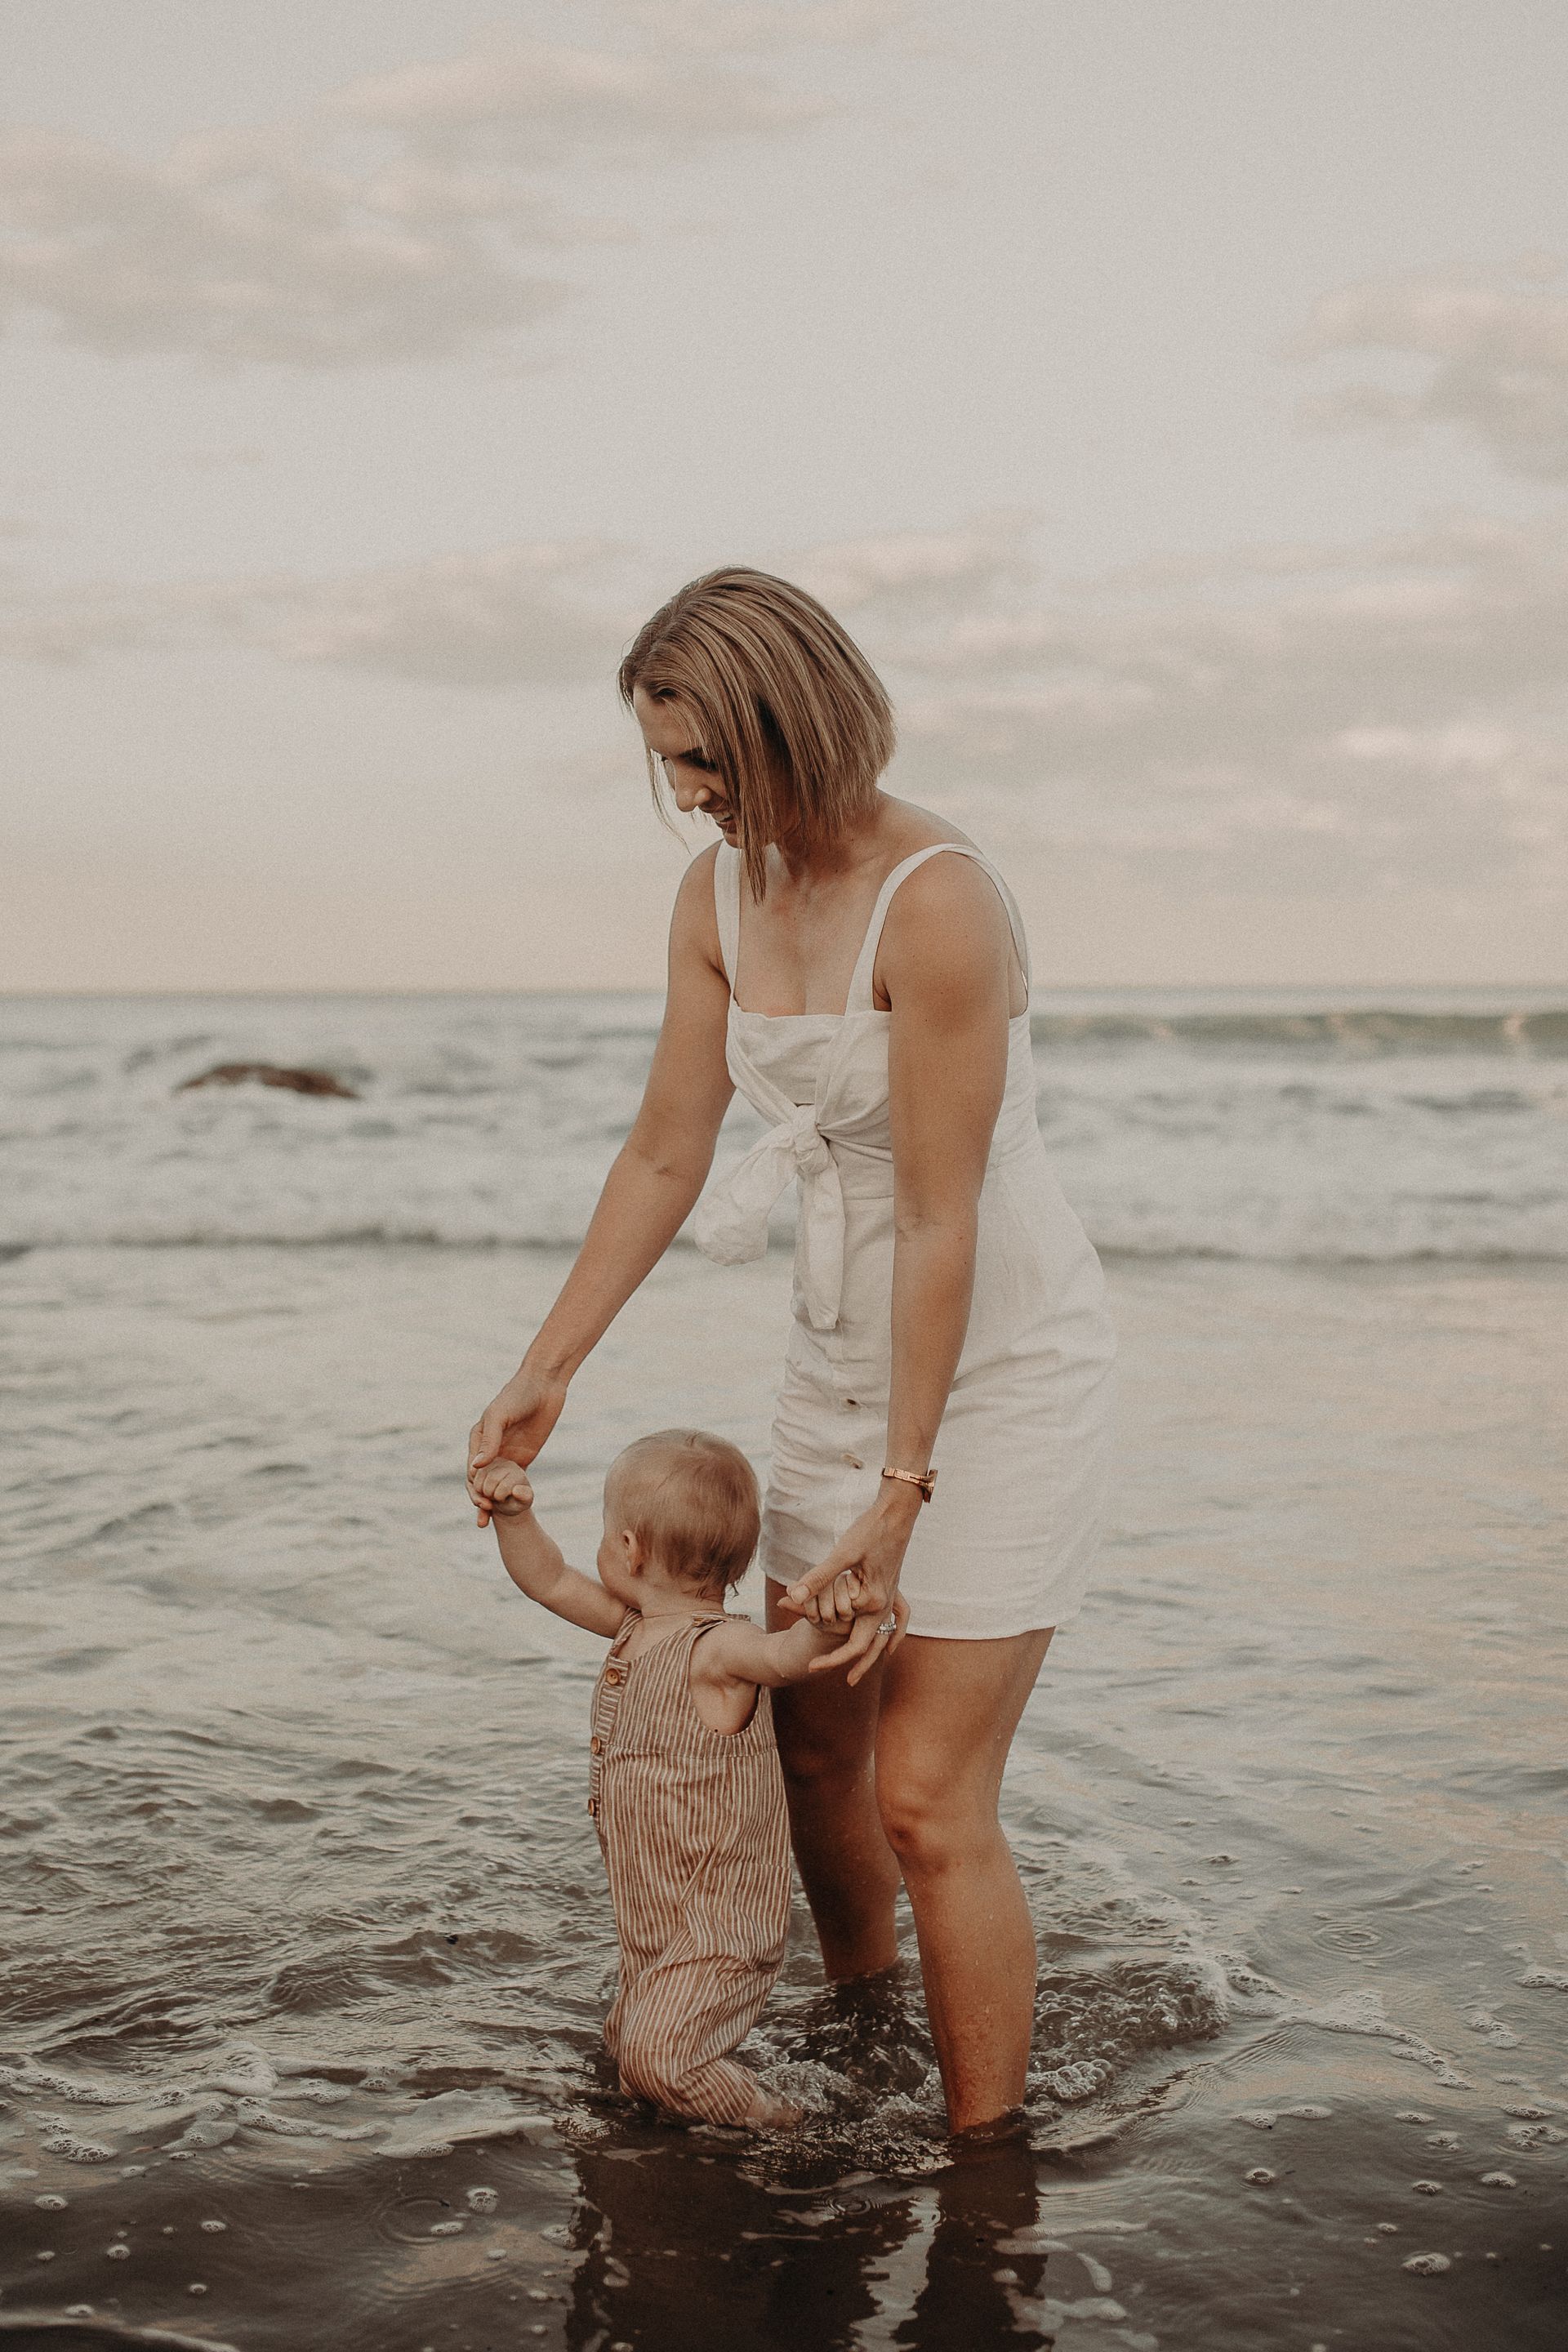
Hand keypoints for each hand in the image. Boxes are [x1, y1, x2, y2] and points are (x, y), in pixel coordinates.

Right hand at [467, 1364, 566, 1526]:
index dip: (474, 1487)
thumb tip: (475, 1467)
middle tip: (484, 1518)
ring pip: (495, 1484)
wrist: (544, 1386)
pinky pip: (514, 1480)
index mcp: (478, 1439)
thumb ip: (489, 1440)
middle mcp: (490, 1449)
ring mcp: (506, 1455)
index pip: (472, 1469)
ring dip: (492, 1503)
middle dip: (480, 1500)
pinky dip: (510, 1495)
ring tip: (489, 1523)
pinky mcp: (523, 1458)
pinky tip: (513, 1510)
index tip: (480, 1502)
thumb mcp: (500, 1415)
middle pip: (481, 1481)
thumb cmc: (517, 1396)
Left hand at [785, 1489, 918, 1686]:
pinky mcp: (890, 1590)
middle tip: (827, 1678)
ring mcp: (890, 1598)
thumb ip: (818, 1577)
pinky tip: (887, 1647)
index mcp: (873, 1602)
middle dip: (847, 1665)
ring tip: (854, 1673)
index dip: (830, 1659)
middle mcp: (884, 1606)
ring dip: (868, 1656)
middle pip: (867, 1648)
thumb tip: (791, 1595)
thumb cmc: (869, 1530)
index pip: (851, 1646)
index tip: (809, 1666)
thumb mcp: (841, 1553)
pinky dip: (890, 1636)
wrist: (897, 1513)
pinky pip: (894, 1622)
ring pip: (881, 1639)